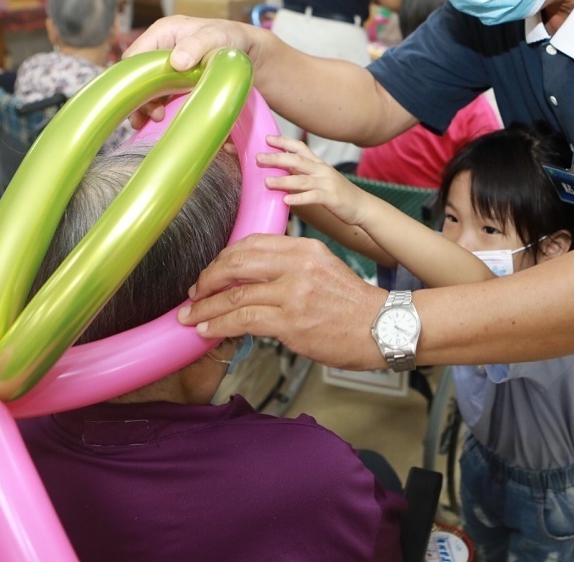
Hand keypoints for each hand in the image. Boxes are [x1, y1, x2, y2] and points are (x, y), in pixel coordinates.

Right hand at [122, 14, 260, 126]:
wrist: (249, 52)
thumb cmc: (233, 38)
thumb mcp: (218, 36)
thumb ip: (197, 45)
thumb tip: (176, 62)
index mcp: (163, 32)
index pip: (135, 56)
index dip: (136, 78)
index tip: (149, 99)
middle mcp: (160, 48)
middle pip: (137, 75)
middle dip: (140, 96)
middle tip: (155, 115)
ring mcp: (167, 66)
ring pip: (146, 88)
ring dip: (147, 106)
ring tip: (157, 120)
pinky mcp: (175, 80)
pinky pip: (160, 95)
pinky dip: (159, 107)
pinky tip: (163, 120)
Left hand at [180, 233, 385, 369]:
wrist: (383, 328)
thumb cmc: (353, 304)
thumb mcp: (323, 269)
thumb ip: (290, 267)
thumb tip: (252, 279)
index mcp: (304, 248)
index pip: (250, 244)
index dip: (222, 259)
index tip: (210, 274)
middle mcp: (297, 265)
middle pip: (235, 264)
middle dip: (207, 279)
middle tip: (194, 294)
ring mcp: (293, 293)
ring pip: (234, 295)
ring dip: (205, 308)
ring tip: (190, 317)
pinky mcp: (291, 322)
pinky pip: (242, 320)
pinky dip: (218, 325)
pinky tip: (207, 331)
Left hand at [260, 135, 370, 225]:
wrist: (362, 206)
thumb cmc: (339, 194)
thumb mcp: (322, 178)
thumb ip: (304, 173)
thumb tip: (281, 170)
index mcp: (319, 164)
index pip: (300, 147)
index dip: (283, 142)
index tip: (266, 139)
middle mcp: (322, 170)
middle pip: (297, 160)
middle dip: (277, 158)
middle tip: (258, 158)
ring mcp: (327, 184)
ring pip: (302, 179)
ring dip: (283, 180)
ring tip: (266, 182)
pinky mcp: (331, 198)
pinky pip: (313, 197)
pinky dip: (299, 198)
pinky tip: (286, 200)